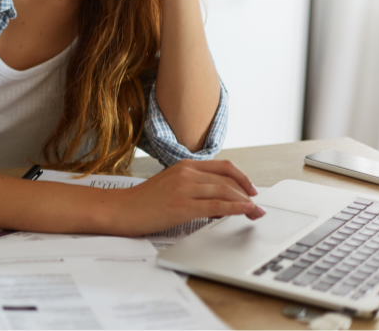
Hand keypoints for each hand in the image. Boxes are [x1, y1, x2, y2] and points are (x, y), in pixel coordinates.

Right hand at [107, 159, 264, 236]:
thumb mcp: (169, 184)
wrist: (121, 209)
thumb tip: (217, 197)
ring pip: (225, 191)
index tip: (252, 189)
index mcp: (183, 165)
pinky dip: (236, 209)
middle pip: (227, 180)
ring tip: (255, 213)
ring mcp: (184, 188)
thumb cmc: (142, 201)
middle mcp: (186, 173)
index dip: (242, 177)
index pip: (222, 166)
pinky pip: (216, 206)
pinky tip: (246, 212)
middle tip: (258, 206)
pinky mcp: (182, 206)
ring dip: (245, 203)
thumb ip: (191, 185)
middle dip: (247, 193)